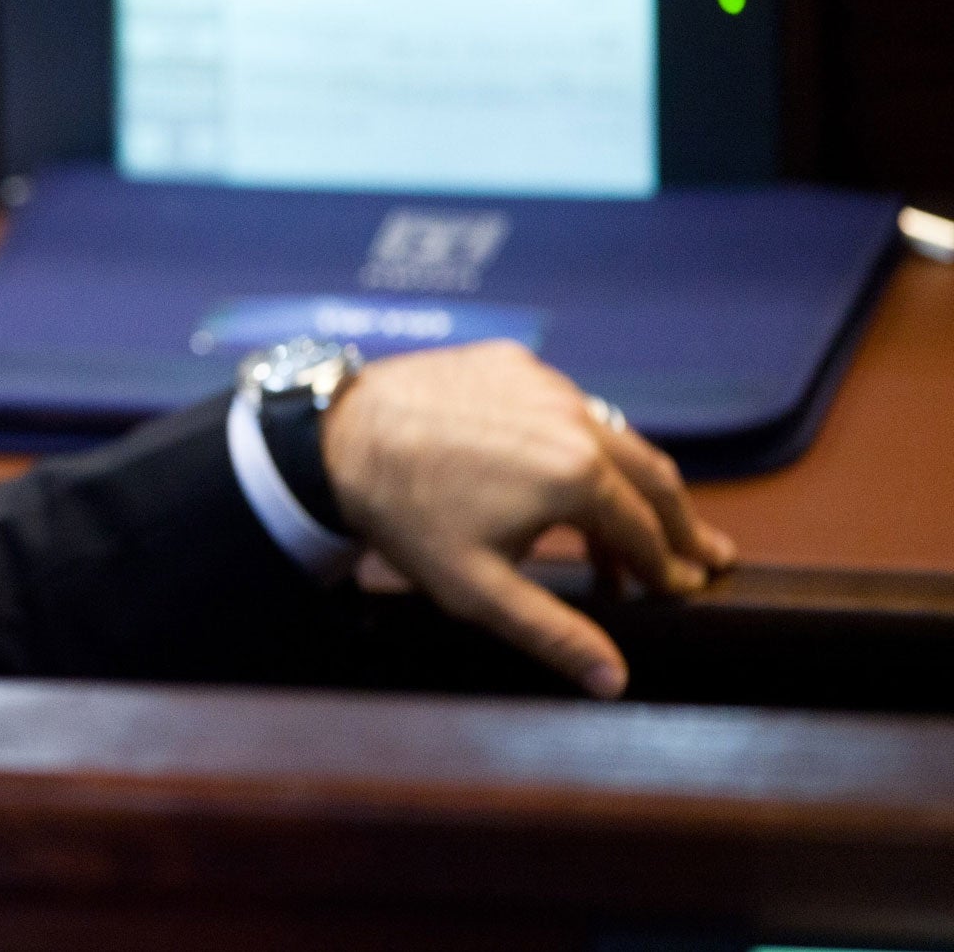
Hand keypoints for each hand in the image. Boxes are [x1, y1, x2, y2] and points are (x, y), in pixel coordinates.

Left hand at [319, 340, 736, 698]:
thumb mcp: (479, 590)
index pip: (648, 531)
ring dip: (631, 481)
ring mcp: (543, 382)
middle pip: (651, 474)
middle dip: (682, 521)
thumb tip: (614, 681)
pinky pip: (564, 403)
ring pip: (610, 434)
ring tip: (642, 521)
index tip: (689, 588)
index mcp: (578, 475)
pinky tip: (575, 471)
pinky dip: (582, 440)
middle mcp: (574, 417)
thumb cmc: (407, 519)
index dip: (671, 567)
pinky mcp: (511, 363)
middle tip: (707, 554)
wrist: (338, 439)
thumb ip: (554, 632)